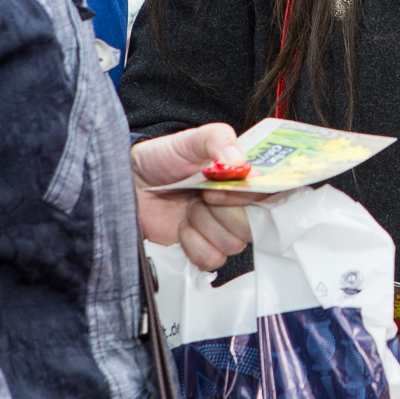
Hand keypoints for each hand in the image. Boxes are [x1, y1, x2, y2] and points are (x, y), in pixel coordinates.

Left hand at [132, 125, 264, 269]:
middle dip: (224, 211)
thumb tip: (238, 159)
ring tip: (189, 209)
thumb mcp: (189, 140)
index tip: (227, 187)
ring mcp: (221, 229)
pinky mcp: (204, 250)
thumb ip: (216, 139)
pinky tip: (182, 229)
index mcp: (242, 177)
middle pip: (255, 224)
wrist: (129, 185)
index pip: (270, 194)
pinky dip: (194, 245)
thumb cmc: (160, 160)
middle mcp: (237, 205)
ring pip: (234, 244)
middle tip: (202, 195)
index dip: (251, 196)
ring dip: (206, 226)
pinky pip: (212, 259)